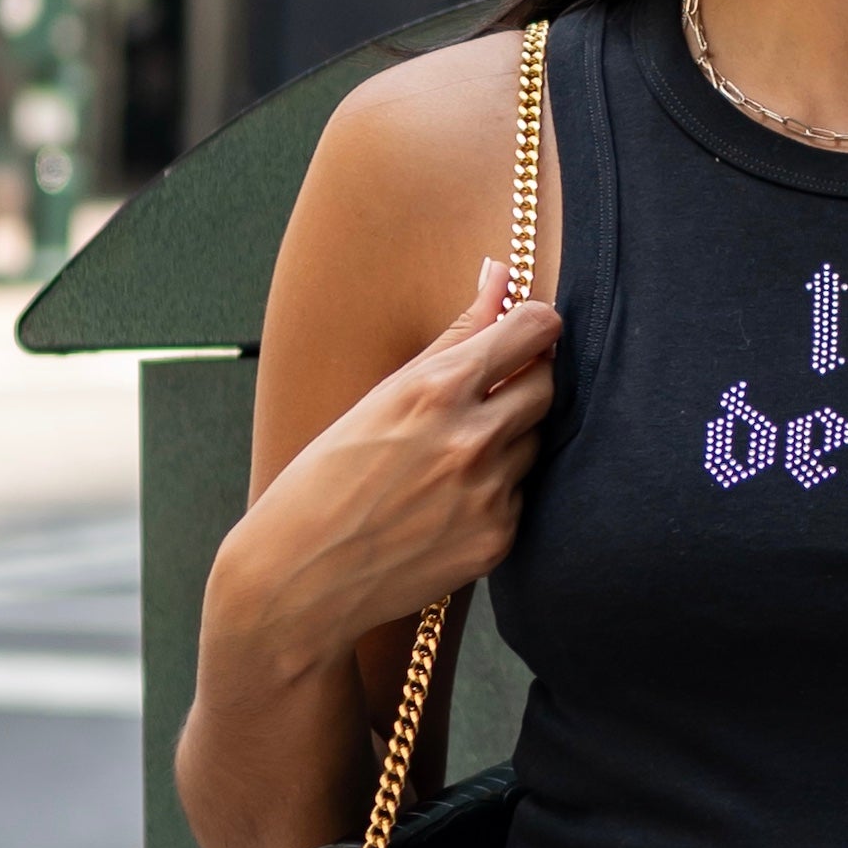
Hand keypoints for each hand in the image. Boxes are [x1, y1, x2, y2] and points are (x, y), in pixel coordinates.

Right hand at [226, 260, 559, 669]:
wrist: (300, 574)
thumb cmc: (326, 476)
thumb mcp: (381, 396)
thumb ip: (455, 337)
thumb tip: (500, 273)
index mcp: (435, 390)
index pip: (533, 331)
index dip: (537, 325)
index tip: (529, 329)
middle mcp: (471, 438)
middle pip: (548, 383)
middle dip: (526, 380)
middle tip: (486, 395)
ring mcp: (491, 491)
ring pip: (536, 441)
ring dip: (511, 438)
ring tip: (450, 457)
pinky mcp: (500, 537)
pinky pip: (523, 494)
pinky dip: (499, 490)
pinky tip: (448, 502)